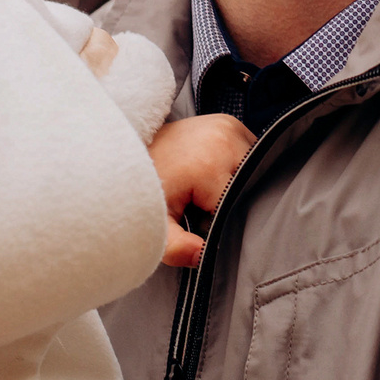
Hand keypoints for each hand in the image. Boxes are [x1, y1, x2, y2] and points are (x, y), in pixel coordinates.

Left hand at [148, 113, 255, 267]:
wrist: (129, 152)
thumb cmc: (144, 189)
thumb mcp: (156, 224)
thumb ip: (177, 247)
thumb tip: (202, 256)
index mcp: (210, 165)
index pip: (237, 206)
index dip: (221, 220)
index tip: (199, 220)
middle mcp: (224, 140)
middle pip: (247, 187)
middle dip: (229, 201)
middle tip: (199, 204)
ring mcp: (228, 127)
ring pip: (251, 170)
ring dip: (236, 184)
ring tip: (204, 187)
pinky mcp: (229, 123)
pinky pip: (247, 153)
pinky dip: (236, 167)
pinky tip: (212, 173)